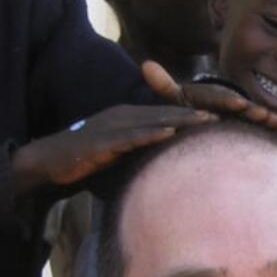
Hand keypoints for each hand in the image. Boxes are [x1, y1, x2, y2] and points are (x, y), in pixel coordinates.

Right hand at [14, 105, 214, 191]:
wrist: (48, 163)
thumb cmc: (85, 161)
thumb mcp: (121, 155)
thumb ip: (142, 154)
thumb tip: (164, 165)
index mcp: (131, 118)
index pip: (169, 113)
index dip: (196, 112)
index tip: (225, 114)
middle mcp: (124, 116)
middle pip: (167, 112)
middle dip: (197, 111)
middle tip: (227, 111)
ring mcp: (112, 127)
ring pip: (152, 121)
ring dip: (180, 119)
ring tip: (207, 119)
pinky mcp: (101, 142)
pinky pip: (129, 137)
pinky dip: (150, 134)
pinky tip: (168, 134)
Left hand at [141, 59, 276, 133]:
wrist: (206, 115)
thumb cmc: (189, 108)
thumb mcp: (177, 98)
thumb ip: (164, 86)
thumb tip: (145, 65)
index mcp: (214, 97)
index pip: (222, 98)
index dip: (229, 101)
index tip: (237, 104)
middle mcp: (231, 103)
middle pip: (244, 106)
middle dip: (253, 110)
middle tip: (263, 114)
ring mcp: (243, 114)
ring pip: (256, 115)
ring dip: (267, 119)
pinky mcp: (250, 125)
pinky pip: (263, 127)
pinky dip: (274, 128)